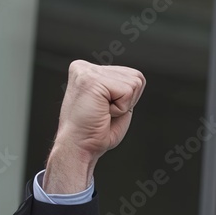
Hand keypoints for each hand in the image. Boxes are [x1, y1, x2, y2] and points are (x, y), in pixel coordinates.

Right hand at [44, 61, 145, 193]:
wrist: (78, 147)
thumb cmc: (95, 132)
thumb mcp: (113, 104)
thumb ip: (122, 87)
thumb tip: (137, 78)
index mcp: (88, 71)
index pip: (132, 75)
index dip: (128, 99)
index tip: (105, 110)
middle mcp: (85, 67)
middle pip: (136, 77)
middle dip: (128, 101)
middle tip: (104, 113)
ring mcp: (86, 71)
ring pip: (134, 83)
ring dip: (123, 105)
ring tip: (102, 112)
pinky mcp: (91, 79)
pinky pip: (128, 91)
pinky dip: (121, 108)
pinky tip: (101, 112)